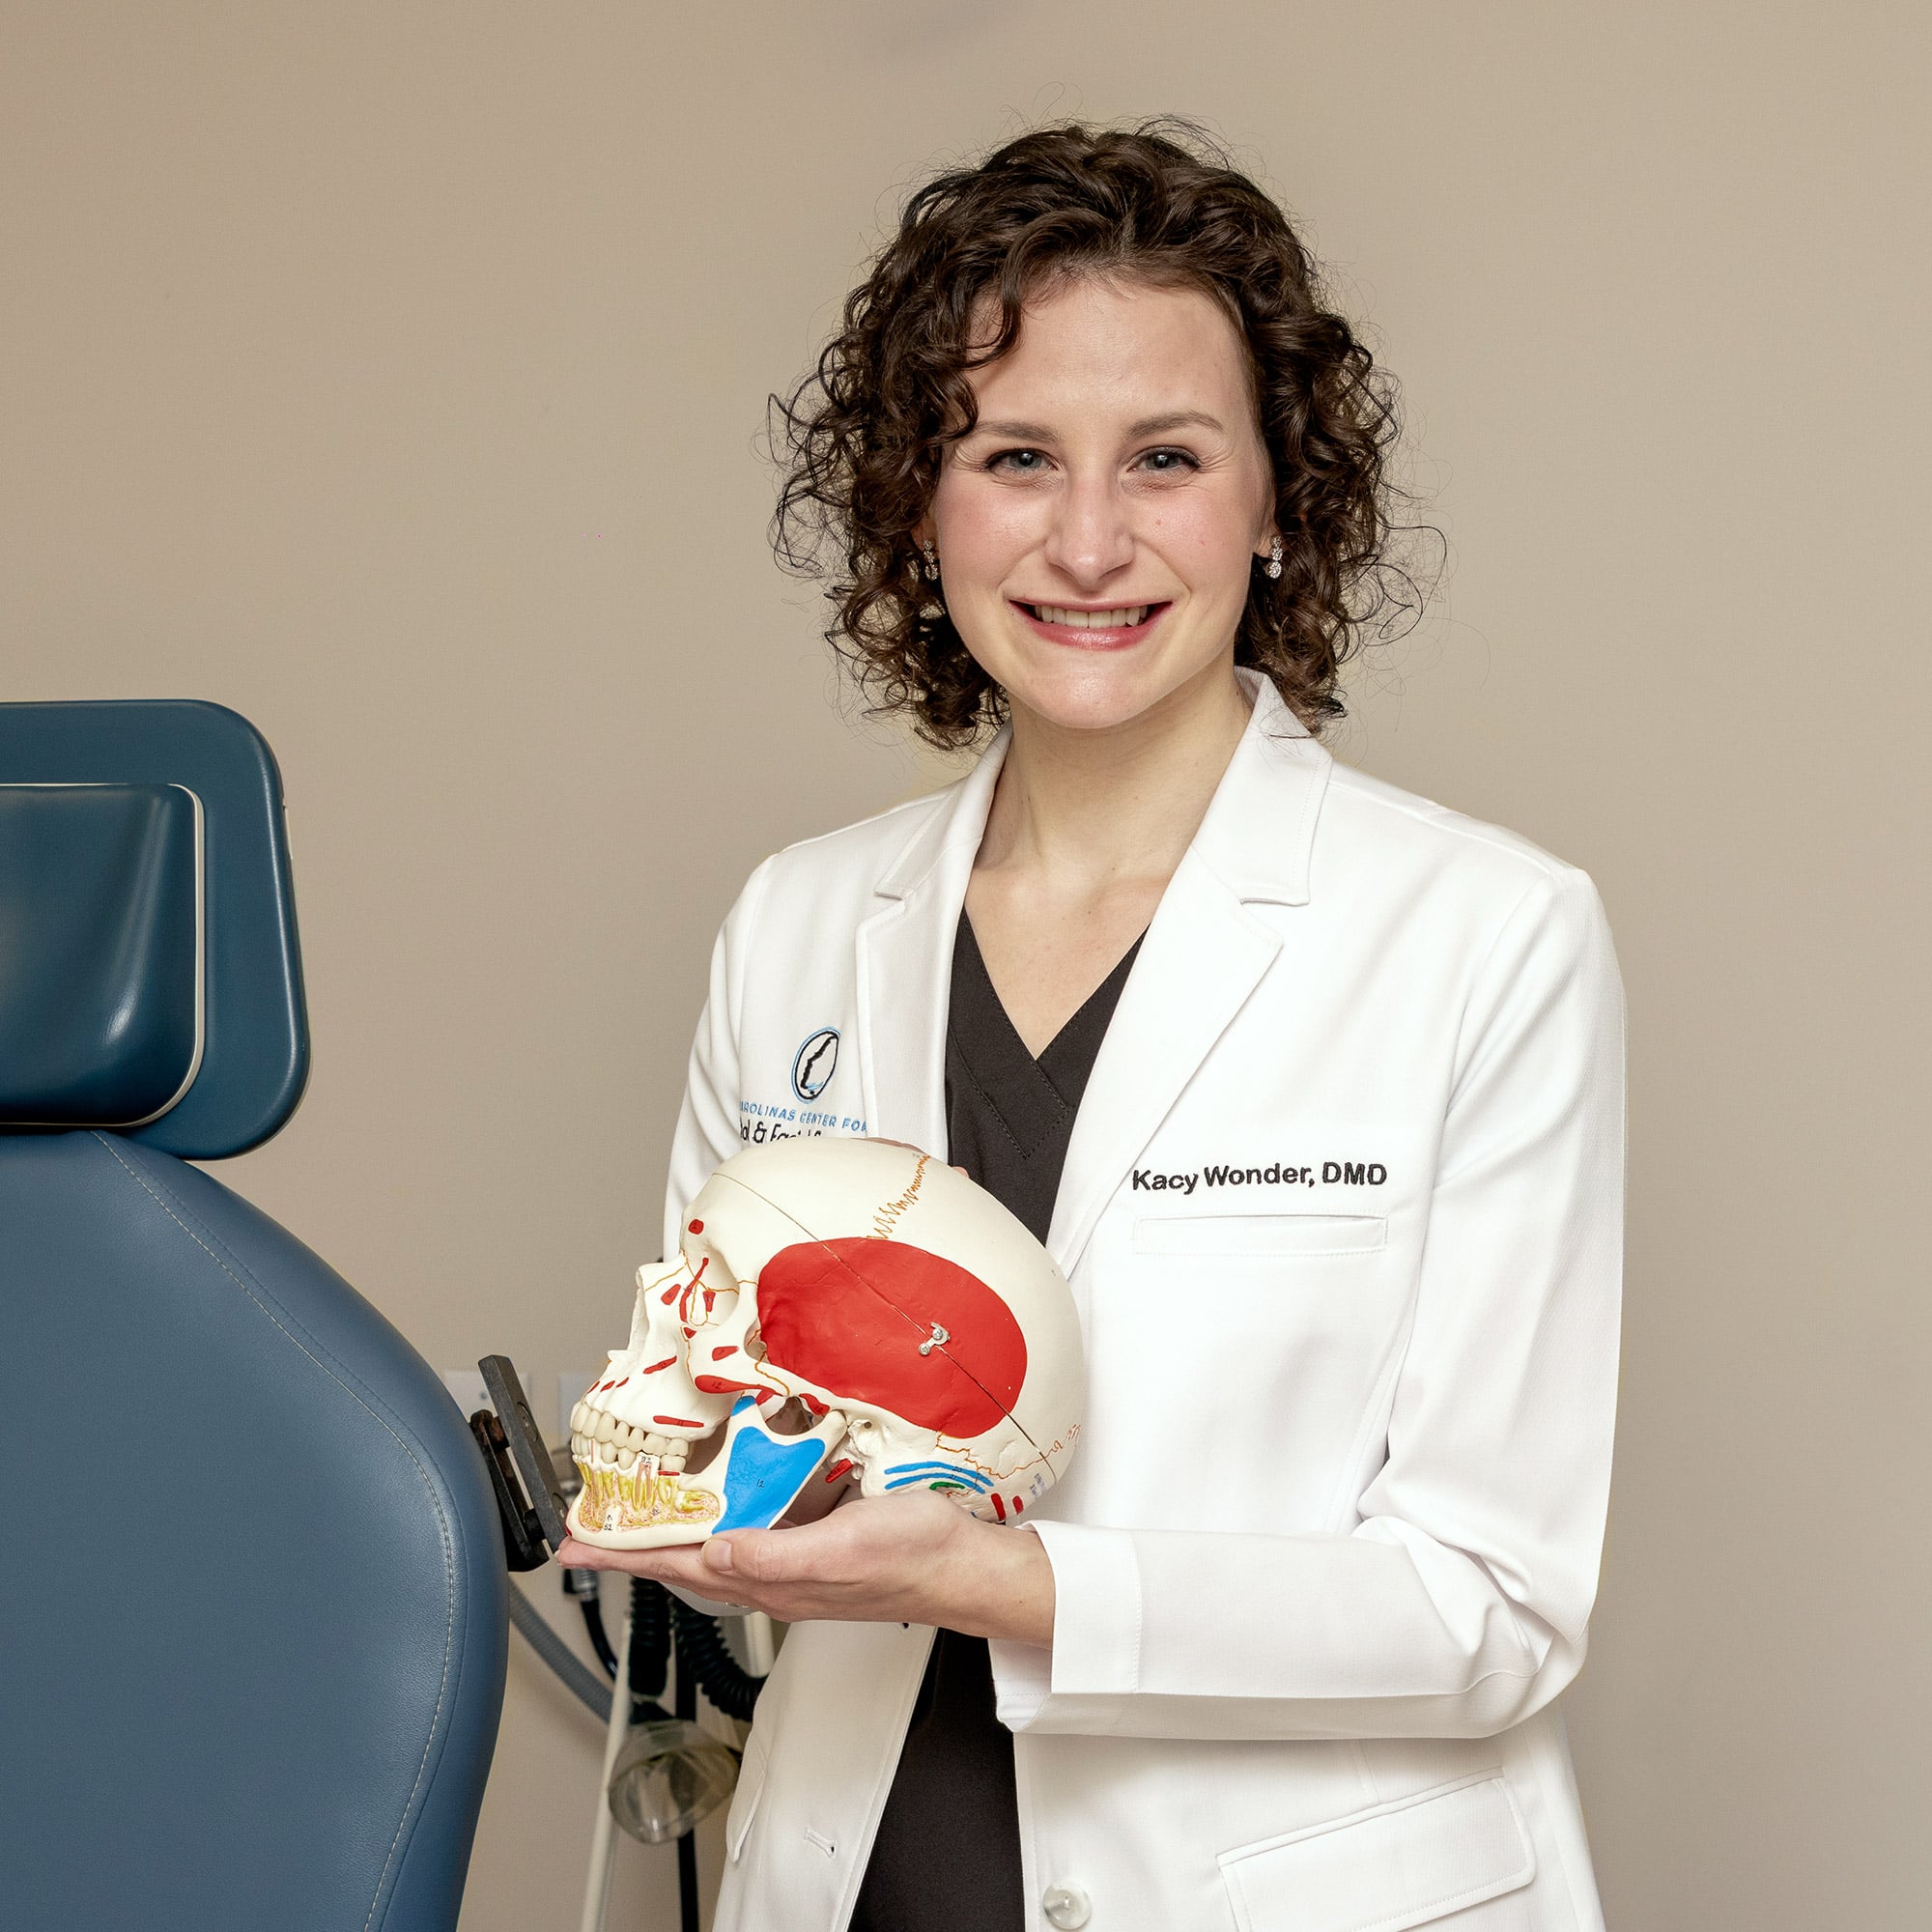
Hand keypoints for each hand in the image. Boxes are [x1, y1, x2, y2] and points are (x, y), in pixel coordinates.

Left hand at [553, 1491, 1055, 1645]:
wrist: (965, 1566)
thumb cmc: (914, 1559)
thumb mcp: (842, 1548)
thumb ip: (774, 1555)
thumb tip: (711, 1554)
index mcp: (769, 1578)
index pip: (676, 1566)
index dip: (622, 1554)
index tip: (573, 1546)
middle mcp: (771, 1572)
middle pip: (684, 1556)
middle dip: (633, 1540)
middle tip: (589, 1524)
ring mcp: (792, 1558)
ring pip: (714, 1540)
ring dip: (672, 1523)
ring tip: (636, 1505)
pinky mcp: (815, 1538)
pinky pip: (753, 1522)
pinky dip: (724, 1503)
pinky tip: (724, 1485)